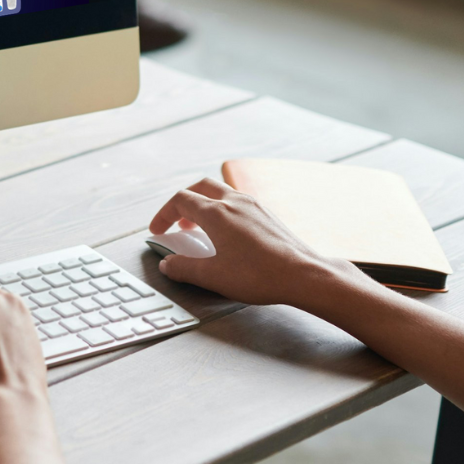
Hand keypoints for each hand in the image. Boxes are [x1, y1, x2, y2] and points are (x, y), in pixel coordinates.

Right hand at [149, 178, 358, 306]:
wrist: (304, 275)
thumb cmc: (261, 275)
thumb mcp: (213, 276)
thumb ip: (184, 268)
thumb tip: (168, 264)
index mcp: (216, 213)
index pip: (180, 200)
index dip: (164, 214)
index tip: (158, 230)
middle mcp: (234, 202)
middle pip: (200, 187)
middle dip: (183, 202)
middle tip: (177, 223)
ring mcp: (253, 205)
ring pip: (220, 192)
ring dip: (204, 205)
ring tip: (201, 228)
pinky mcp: (267, 214)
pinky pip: (237, 202)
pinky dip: (223, 210)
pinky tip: (228, 234)